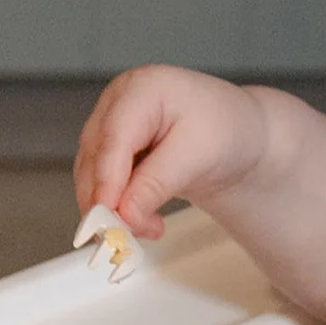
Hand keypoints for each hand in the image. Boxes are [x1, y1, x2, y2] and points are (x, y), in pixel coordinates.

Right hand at [74, 66, 271, 238]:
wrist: (234, 135)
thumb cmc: (223, 130)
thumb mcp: (197, 157)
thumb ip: (157, 184)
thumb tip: (124, 214)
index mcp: (141, 89)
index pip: (113, 139)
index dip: (106, 180)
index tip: (110, 216)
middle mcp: (118, 102)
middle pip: (94, 158)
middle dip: (108, 202)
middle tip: (130, 235)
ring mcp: (110, 124)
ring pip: (91, 174)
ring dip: (113, 209)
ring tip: (149, 228)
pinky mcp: (111, 149)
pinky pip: (100, 182)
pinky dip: (117, 206)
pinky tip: (142, 220)